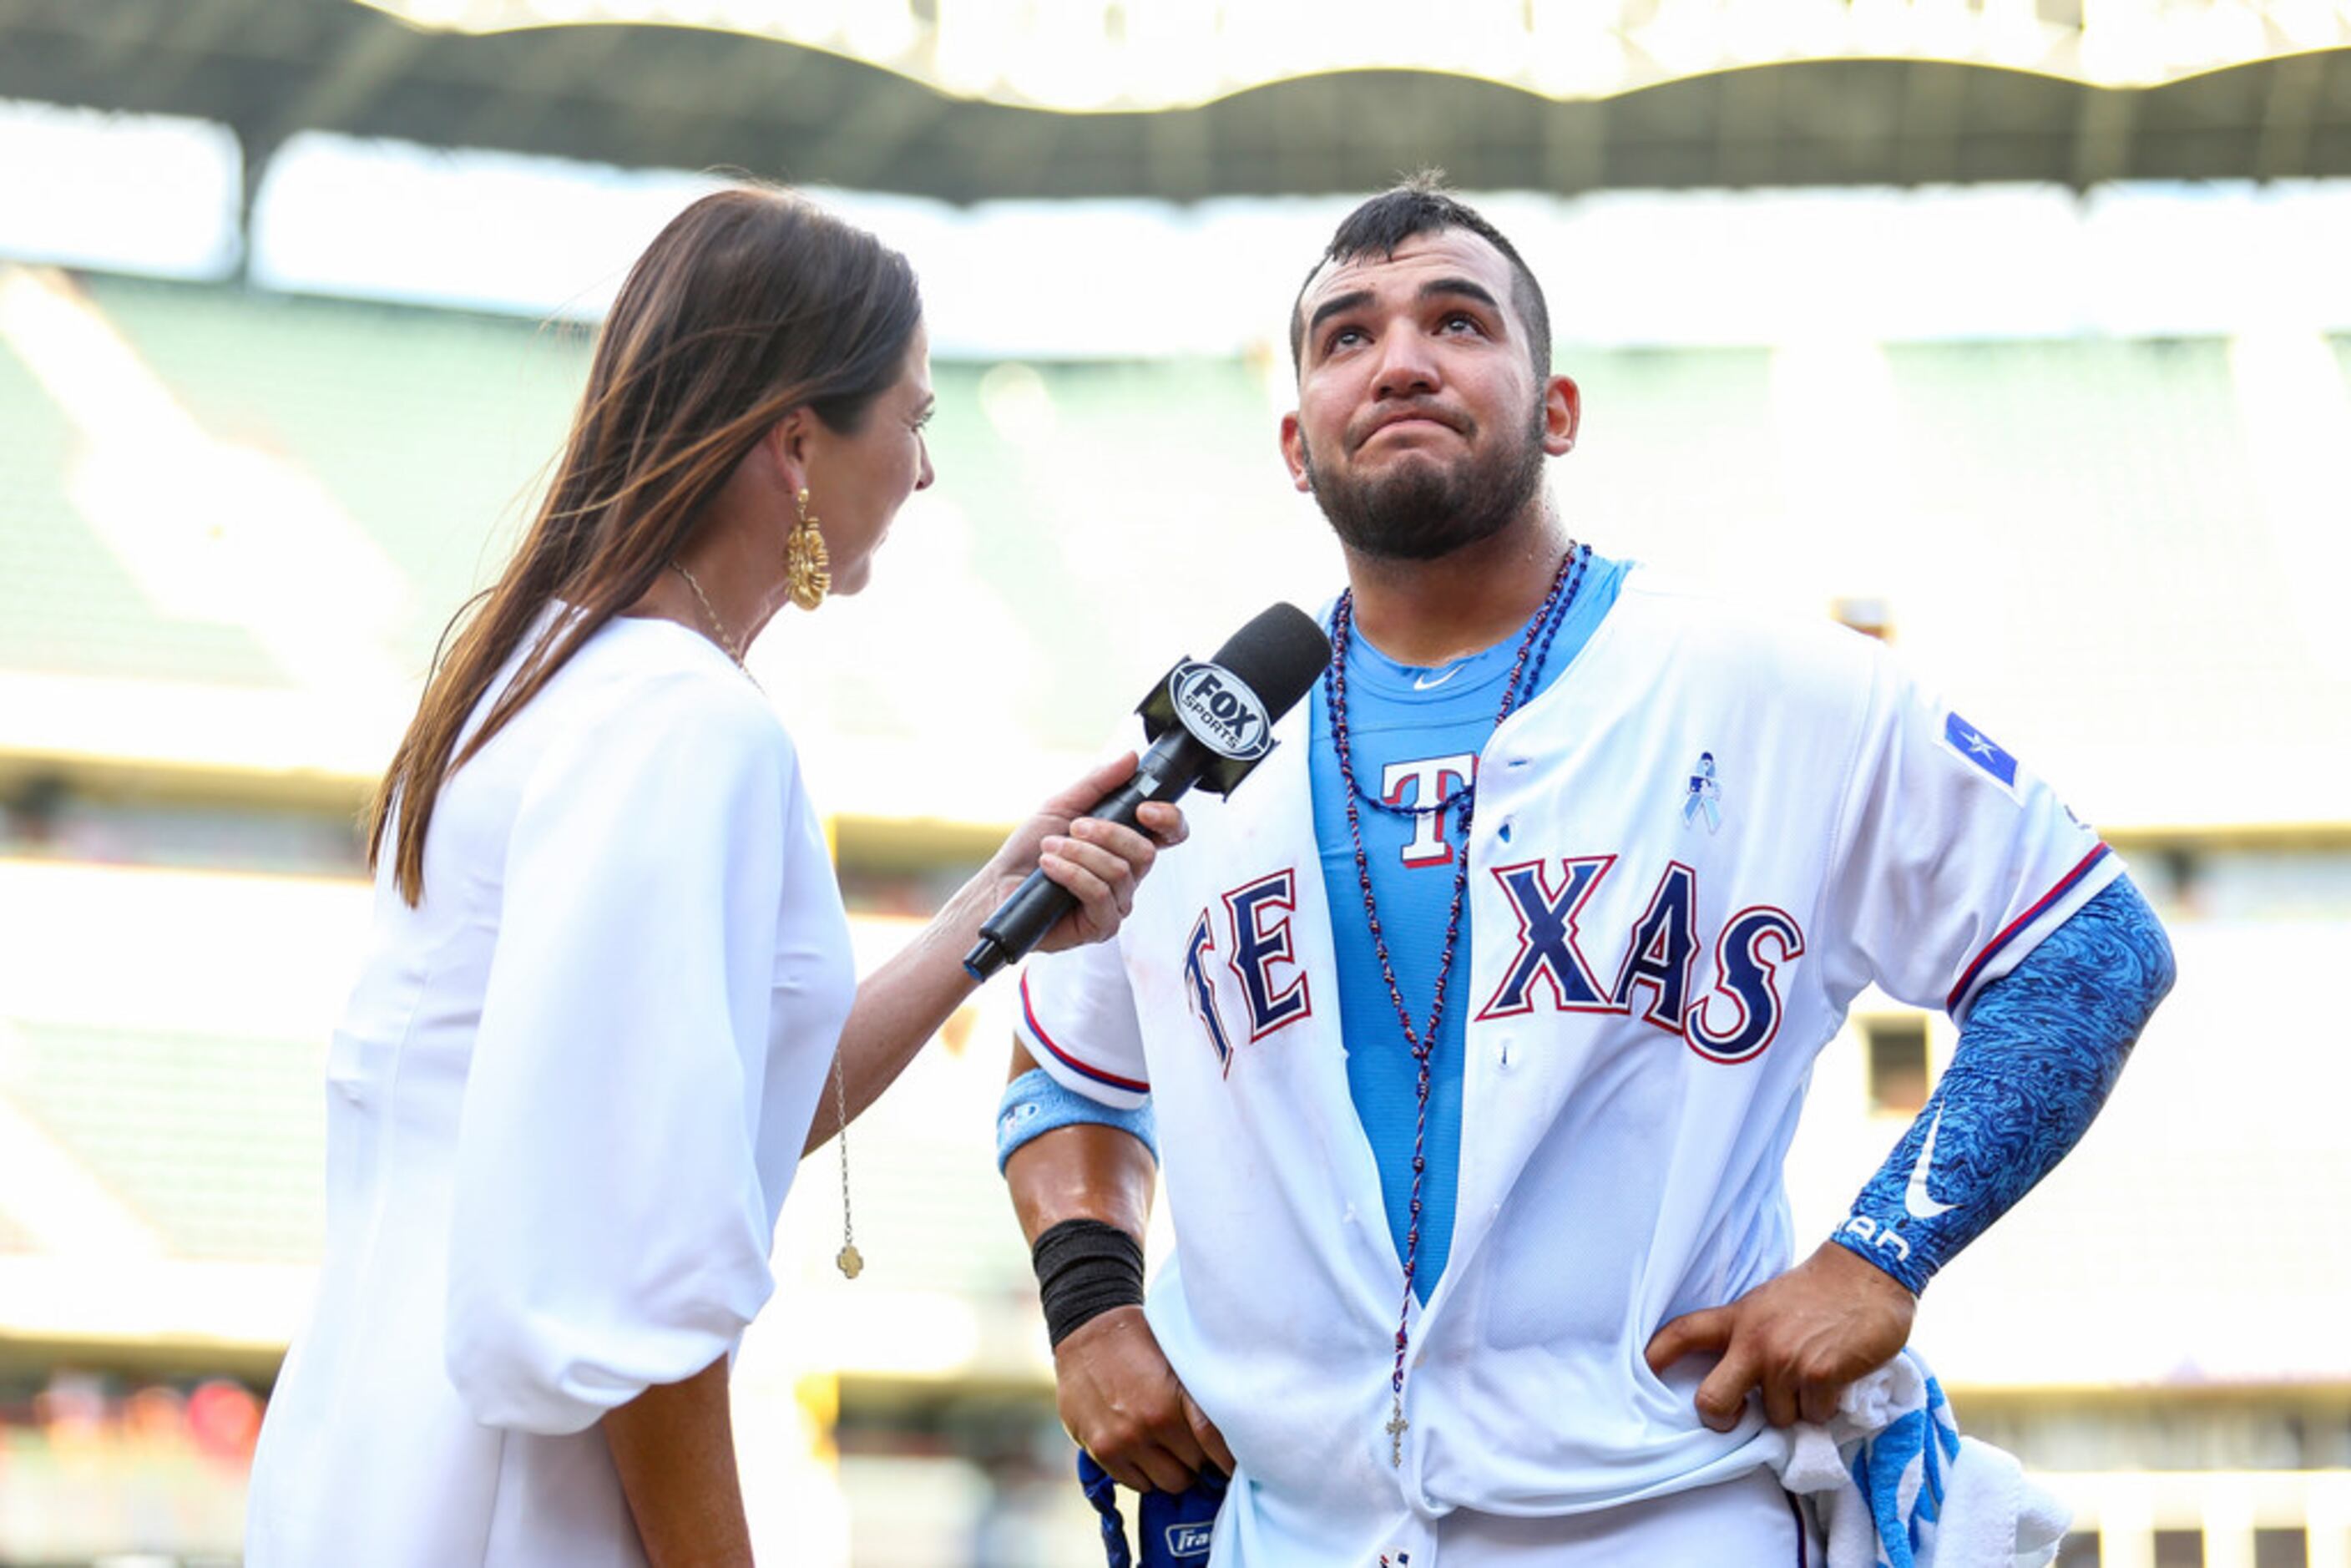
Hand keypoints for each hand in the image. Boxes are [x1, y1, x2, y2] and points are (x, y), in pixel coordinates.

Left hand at [984, 752, 1188, 954]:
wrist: (999, 885)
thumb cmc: (1029, 850)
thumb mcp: (1062, 805)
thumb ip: (1098, 782)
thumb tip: (1130, 758)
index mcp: (1126, 846)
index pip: (1170, 834)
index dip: (1168, 819)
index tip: (1144, 809)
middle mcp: (1128, 876)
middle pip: (1145, 852)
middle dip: (1106, 833)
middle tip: (1074, 828)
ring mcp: (1117, 903)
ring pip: (1118, 872)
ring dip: (1078, 854)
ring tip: (1050, 849)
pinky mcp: (1101, 926)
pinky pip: (1099, 895)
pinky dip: (1071, 875)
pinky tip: (1050, 868)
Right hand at [1053, 1305, 1233, 1492]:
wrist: (1084, 1334)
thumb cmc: (1137, 1342)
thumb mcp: (1174, 1357)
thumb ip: (1196, 1393)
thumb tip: (1230, 1424)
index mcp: (1174, 1396)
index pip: (1214, 1442)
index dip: (1228, 1459)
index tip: (1234, 1463)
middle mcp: (1152, 1422)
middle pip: (1196, 1467)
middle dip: (1198, 1458)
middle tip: (1192, 1443)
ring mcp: (1125, 1440)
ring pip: (1171, 1482)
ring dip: (1174, 1469)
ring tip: (1169, 1449)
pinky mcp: (1103, 1452)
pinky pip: (1139, 1485)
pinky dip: (1146, 1474)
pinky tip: (1144, 1452)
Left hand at [1643, 1241, 1915, 1430]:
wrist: (1868, 1274)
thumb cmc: (1818, 1292)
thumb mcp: (1767, 1303)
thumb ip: (1748, 1335)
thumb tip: (1739, 1380)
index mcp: (1737, 1319)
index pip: (1683, 1333)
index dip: (1655, 1355)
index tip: (1642, 1372)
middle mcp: (1754, 1341)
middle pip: (1710, 1401)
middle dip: (1721, 1420)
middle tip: (1739, 1417)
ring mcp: (1785, 1360)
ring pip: (1776, 1417)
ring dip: (1795, 1408)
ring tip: (1811, 1378)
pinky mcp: (1820, 1375)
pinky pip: (1814, 1416)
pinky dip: (1826, 1407)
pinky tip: (1835, 1379)